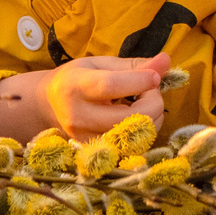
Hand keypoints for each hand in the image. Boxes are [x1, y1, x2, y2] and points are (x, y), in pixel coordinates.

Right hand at [0, 54, 170, 140]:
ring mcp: (86, 138)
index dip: (139, 81)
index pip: (111, 86)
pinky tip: (137, 117)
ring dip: (152, 117)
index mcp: (76, 85)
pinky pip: (133, 146)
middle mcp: (78, 115)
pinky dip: (144, 130)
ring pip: (136, 135)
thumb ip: (134, 65)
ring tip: (144, 101)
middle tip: (152, 89)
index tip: (156, 76)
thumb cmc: (78, 79)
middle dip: (153, 101)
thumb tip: (166, 61)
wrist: (49, 105)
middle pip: (129, 117)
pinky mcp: (95, 152)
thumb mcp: (100, 64)